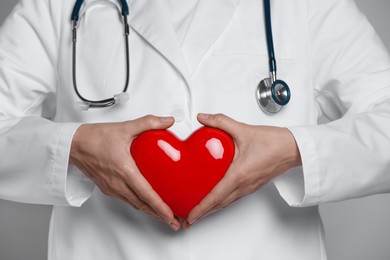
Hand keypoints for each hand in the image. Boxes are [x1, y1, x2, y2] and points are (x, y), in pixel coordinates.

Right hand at [69, 115, 180, 230]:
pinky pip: (127, 200)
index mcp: (124, 170)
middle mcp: (117, 183)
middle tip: (174, 222)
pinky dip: (139, 205)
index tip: (170, 215)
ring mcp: (112, 188)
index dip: (160, 207)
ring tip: (164, 216)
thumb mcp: (125, 127)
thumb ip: (149, 122)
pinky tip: (146, 203)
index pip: (146, 194)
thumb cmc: (94, 138)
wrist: (73, 144)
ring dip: (150, 212)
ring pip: (134, 204)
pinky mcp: (108, 188)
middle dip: (160, 215)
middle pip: (142, 205)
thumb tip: (168, 121)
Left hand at [183, 113, 301, 228]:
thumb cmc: (275, 142)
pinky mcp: (253, 185)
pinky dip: (221, 201)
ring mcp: (249, 187)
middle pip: (219, 205)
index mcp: (240, 175)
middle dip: (202, 214)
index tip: (190, 217)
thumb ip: (220, 122)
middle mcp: (244, 185)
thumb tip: (203, 118)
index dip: (200, 208)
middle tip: (187, 219)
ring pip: (226, 202)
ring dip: (211, 209)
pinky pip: (234, 197)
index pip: (215, 196)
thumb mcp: (243, 129)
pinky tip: (216, 196)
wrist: (294, 148)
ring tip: (198, 211)